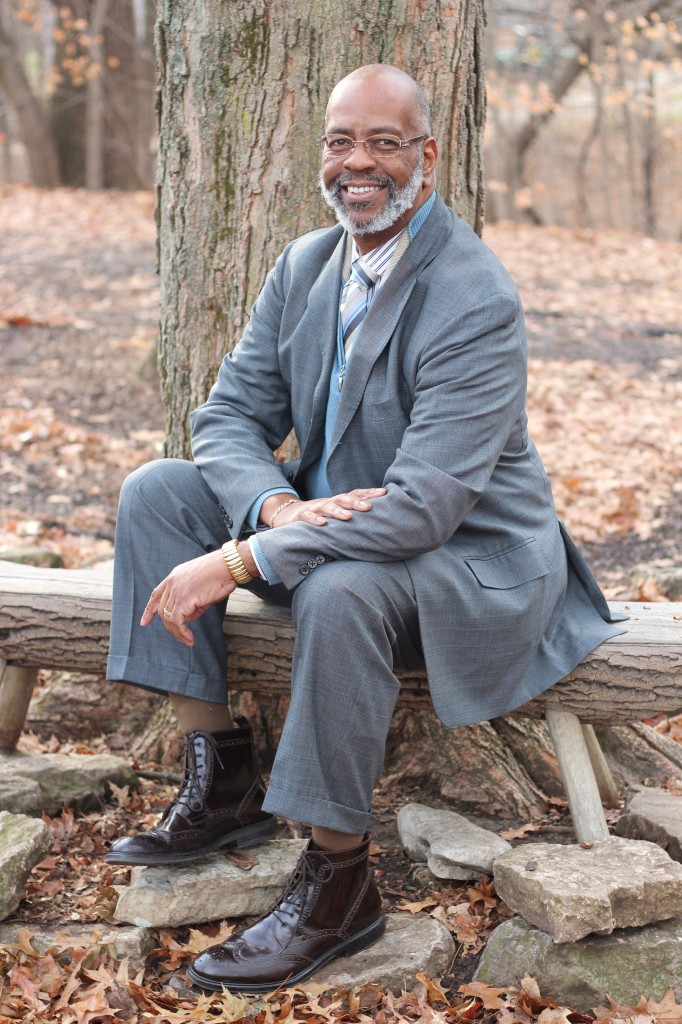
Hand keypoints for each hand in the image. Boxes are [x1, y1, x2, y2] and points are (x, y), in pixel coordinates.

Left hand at [141, 549, 236, 646]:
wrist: (229, 566)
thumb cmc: (221, 575)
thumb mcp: (203, 590)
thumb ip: (194, 604)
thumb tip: (189, 618)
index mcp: (174, 576)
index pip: (156, 594)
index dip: (149, 609)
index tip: (144, 622)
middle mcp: (172, 583)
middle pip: (161, 609)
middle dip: (169, 626)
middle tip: (182, 638)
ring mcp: (176, 590)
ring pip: (168, 618)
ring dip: (177, 632)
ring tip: (188, 641)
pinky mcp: (183, 599)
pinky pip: (177, 621)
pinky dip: (182, 632)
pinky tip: (190, 638)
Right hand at [265, 487, 386, 527]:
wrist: (288, 515)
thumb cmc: (319, 517)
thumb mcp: (336, 515)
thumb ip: (353, 516)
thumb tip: (379, 520)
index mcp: (339, 502)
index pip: (355, 494)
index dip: (369, 493)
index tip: (385, 493)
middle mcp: (328, 502)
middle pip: (344, 499)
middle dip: (357, 502)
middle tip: (369, 507)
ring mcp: (314, 508)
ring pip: (327, 506)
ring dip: (338, 511)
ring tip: (348, 517)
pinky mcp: (300, 516)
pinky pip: (307, 517)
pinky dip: (314, 519)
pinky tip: (322, 524)